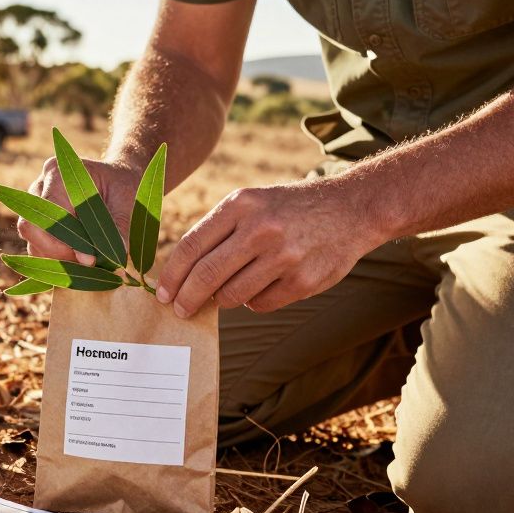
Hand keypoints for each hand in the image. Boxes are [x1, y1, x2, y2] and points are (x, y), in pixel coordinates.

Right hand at [19, 157, 141, 264]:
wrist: (119, 180)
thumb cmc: (123, 185)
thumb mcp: (127, 201)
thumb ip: (119, 227)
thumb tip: (115, 255)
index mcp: (58, 173)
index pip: (50, 213)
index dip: (67, 241)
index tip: (90, 260)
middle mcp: (39, 187)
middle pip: (31, 229)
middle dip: (58, 253)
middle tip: (88, 264)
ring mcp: (35, 207)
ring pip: (33, 243)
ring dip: (58, 260)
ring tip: (89, 262)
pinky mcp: (37, 226)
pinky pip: (38, 250)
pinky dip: (57, 261)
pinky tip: (82, 261)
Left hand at [155, 181, 383, 317]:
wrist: (351, 209)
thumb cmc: (288, 209)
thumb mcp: (251, 203)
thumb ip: (217, 232)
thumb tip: (181, 274)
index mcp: (241, 204)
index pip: (192, 246)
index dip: (172, 275)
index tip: (162, 293)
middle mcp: (261, 228)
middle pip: (207, 275)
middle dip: (187, 298)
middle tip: (180, 309)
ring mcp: (284, 256)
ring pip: (232, 295)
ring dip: (223, 299)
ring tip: (228, 290)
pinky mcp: (303, 281)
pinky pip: (259, 304)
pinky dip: (253, 301)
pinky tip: (263, 285)